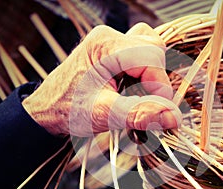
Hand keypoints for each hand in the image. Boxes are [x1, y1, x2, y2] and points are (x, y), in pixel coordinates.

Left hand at [22, 23, 181, 136]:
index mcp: (104, 44)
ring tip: (137, 98)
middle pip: (154, 51)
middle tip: (145, 106)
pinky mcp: (115, 52)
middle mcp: (110, 37)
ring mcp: (113, 43)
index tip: (160, 114)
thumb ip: (139, 114)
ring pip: (152, 51)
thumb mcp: (104, 114)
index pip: (151, 57)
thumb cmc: (68, 110)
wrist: (49, 110)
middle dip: (156, 83)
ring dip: (152, 78)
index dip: (160, 87)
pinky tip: (134, 91)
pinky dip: (146, 75)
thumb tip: (174, 118)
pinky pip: (144, 56)